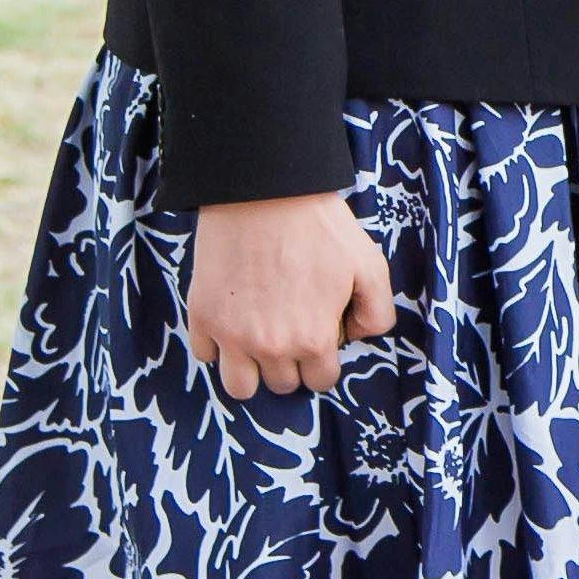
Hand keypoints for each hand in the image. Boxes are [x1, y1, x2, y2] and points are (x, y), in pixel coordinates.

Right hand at [182, 192, 395, 402]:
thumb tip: (358, 337)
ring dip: (251, 370)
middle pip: (282, 385)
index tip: (318, 334)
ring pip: (239, 387)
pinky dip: (217, 345)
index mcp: (314, 339)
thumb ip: (377, 312)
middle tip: (290, 328)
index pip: (321, 381)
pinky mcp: (202, 315)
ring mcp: (231, 335)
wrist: (263, 191)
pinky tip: (232, 320)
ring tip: (259, 340)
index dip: (323, 360)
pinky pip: (205, 355)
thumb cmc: (319, 225)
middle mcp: (271, 347)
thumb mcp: (370, 265)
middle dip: (291, 364)